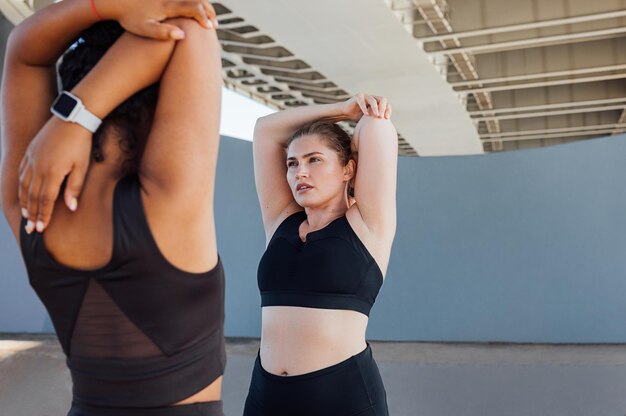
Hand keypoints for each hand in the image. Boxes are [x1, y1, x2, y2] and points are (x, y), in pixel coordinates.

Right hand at [19, 118, 91, 232]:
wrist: (71, 120)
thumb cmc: (81, 144)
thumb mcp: (81, 167)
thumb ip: (74, 188)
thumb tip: (71, 208)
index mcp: (52, 173)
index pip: (45, 200)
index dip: (43, 215)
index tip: (41, 229)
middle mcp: (38, 168)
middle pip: (32, 196)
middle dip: (31, 214)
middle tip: (30, 229)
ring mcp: (31, 159)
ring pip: (24, 186)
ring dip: (24, 202)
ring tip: (25, 215)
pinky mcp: (30, 152)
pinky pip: (22, 173)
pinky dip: (20, 186)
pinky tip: (22, 193)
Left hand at [98, 0, 218, 39]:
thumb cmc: (129, 17)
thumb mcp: (144, 29)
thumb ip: (163, 33)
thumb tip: (182, 35)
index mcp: (168, 6)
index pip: (194, 8)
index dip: (204, 18)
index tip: (210, 29)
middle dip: (209, 11)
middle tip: (214, 25)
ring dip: (204, 5)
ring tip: (209, 19)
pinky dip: (194, 2)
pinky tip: (197, 11)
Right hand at [341, 93, 391, 122]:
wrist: (347, 113)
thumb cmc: (358, 117)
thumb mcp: (370, 119)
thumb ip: (377, 120)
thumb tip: (386, 130)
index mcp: (377, 102)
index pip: (386, 104)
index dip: (388, 110)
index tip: (387, 118)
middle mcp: (373, 98)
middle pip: (382, 100)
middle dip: (383, 108)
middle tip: (381, 117)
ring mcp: (366, 96)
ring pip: (373, 100)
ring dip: (375, 108)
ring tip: (376, 116)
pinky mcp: (358, 96)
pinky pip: (362, 101)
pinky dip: (364, 108)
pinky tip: (366, 114)